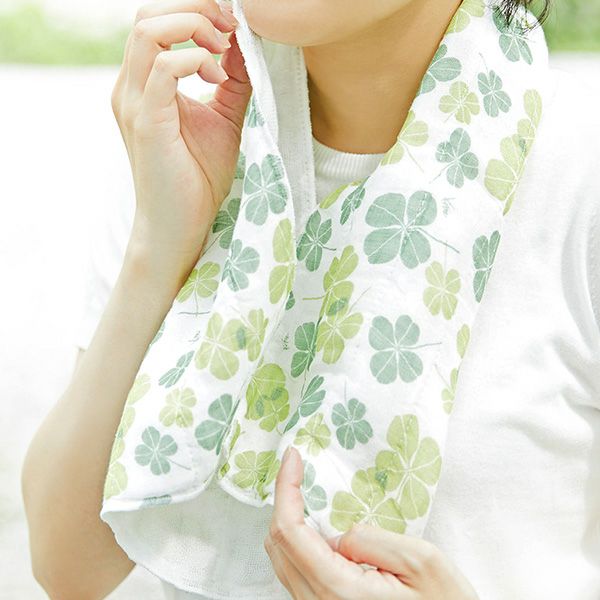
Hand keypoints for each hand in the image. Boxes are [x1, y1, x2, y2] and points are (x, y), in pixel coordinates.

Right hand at [112, 0, 251, 287]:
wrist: (179, 226)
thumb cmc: (198, 180)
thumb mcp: (222, 120)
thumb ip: (232, 82)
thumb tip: (243, 45)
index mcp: (144, 85)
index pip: (156, 23)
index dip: (196, 12)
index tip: (233, 26)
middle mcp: (130, 88)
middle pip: (148, 16)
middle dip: (196, 10)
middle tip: (231, 29)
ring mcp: (133, 103)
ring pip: (149, 32)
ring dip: (194, 29)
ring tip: (224, 51)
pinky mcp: (146, 123)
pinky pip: (162, 70)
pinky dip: (194, 61)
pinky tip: (216, 77)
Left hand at [264, 446, 478, 599]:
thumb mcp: (420, 562)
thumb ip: (371, 538)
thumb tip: (338, 533)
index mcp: (339, 590)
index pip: (289, 530)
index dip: (285, 487)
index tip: (293, 457)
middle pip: (277, 544)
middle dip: (283, 498)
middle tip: (296, 468)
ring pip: (282, 559)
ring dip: (288, 519)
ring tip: (301, 489)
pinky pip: (295, 572)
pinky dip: (296, 540)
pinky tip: (312, 524)